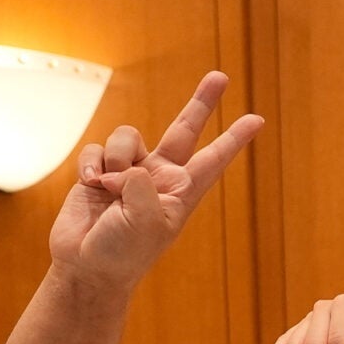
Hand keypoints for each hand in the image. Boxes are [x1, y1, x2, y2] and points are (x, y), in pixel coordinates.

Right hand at [48, 72, 262, 290]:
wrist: (85, 267)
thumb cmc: (123, 253)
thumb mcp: (146, 222)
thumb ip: (143, 187)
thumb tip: (127, 167)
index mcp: (181, 191)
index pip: (214, 159)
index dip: (234, 139)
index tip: (258, 120)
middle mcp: (160, 176)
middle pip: (184, 129)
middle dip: (202, 102)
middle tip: (220, 76)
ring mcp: (129, 171)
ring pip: (128, 137)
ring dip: (116, 158)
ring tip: (108, 187)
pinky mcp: (99, 170)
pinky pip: (97, 149)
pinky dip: (91, 164)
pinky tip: (89, 184)